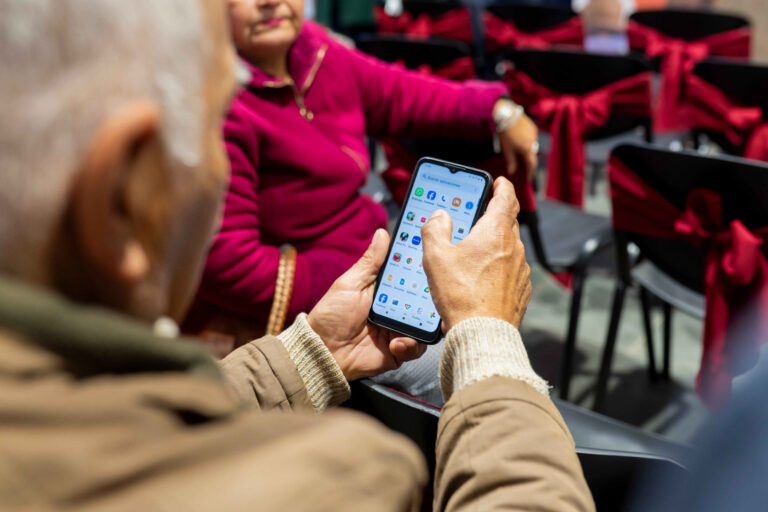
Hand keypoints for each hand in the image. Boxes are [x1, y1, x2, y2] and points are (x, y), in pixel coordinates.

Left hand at [308, 229, 426, 380]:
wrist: (323, 352)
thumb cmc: (332, 315)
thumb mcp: (351, 283)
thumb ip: (370, 262)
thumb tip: (382, 233)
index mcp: (386, 290)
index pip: (410, 275)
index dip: (423, 267)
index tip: (433, 254)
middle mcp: (397, 308)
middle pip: (424, 299)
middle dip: (432, 295)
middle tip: (434, 291)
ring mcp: (400, 330)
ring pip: (426, 323)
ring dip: (423, 322)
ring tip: (413, 321)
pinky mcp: (400, 351)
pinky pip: (417, 347)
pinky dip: (410, 344)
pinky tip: (395, 343)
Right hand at [421, 177, 531, 331]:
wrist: (482, 333)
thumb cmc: (460, 295)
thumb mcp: (435, 257)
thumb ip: (435, 229)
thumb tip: (439, 217)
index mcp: (495, 231)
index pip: (506, 196)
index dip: (501, 186)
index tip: (497, 183)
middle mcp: (514, 247)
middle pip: (507, 221)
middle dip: (493, 216)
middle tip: (476, 217)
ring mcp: (521, 269)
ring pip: (509, 247)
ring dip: (495, 244)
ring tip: (473, 254)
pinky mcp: (521, 289)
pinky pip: (511, 270)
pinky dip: (499, 267)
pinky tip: (482, 279)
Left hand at [495, 99, 538, 181]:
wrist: (508, 115)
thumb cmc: (506, 133)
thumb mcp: (507, 149)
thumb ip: (511, 161)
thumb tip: (511, 172)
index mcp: (527, 149)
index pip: (532, 165)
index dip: (531, 173)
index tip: (529, 179)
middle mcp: (533, 142)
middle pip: (532, 155)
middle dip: (528, 161)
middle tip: (524, 166)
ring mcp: (534, 134)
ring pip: (532, 146)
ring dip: (527, 149)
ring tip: (518, 147)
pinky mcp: (533, 128)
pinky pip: (531, 138)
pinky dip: (527, 141)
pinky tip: (520, 139)